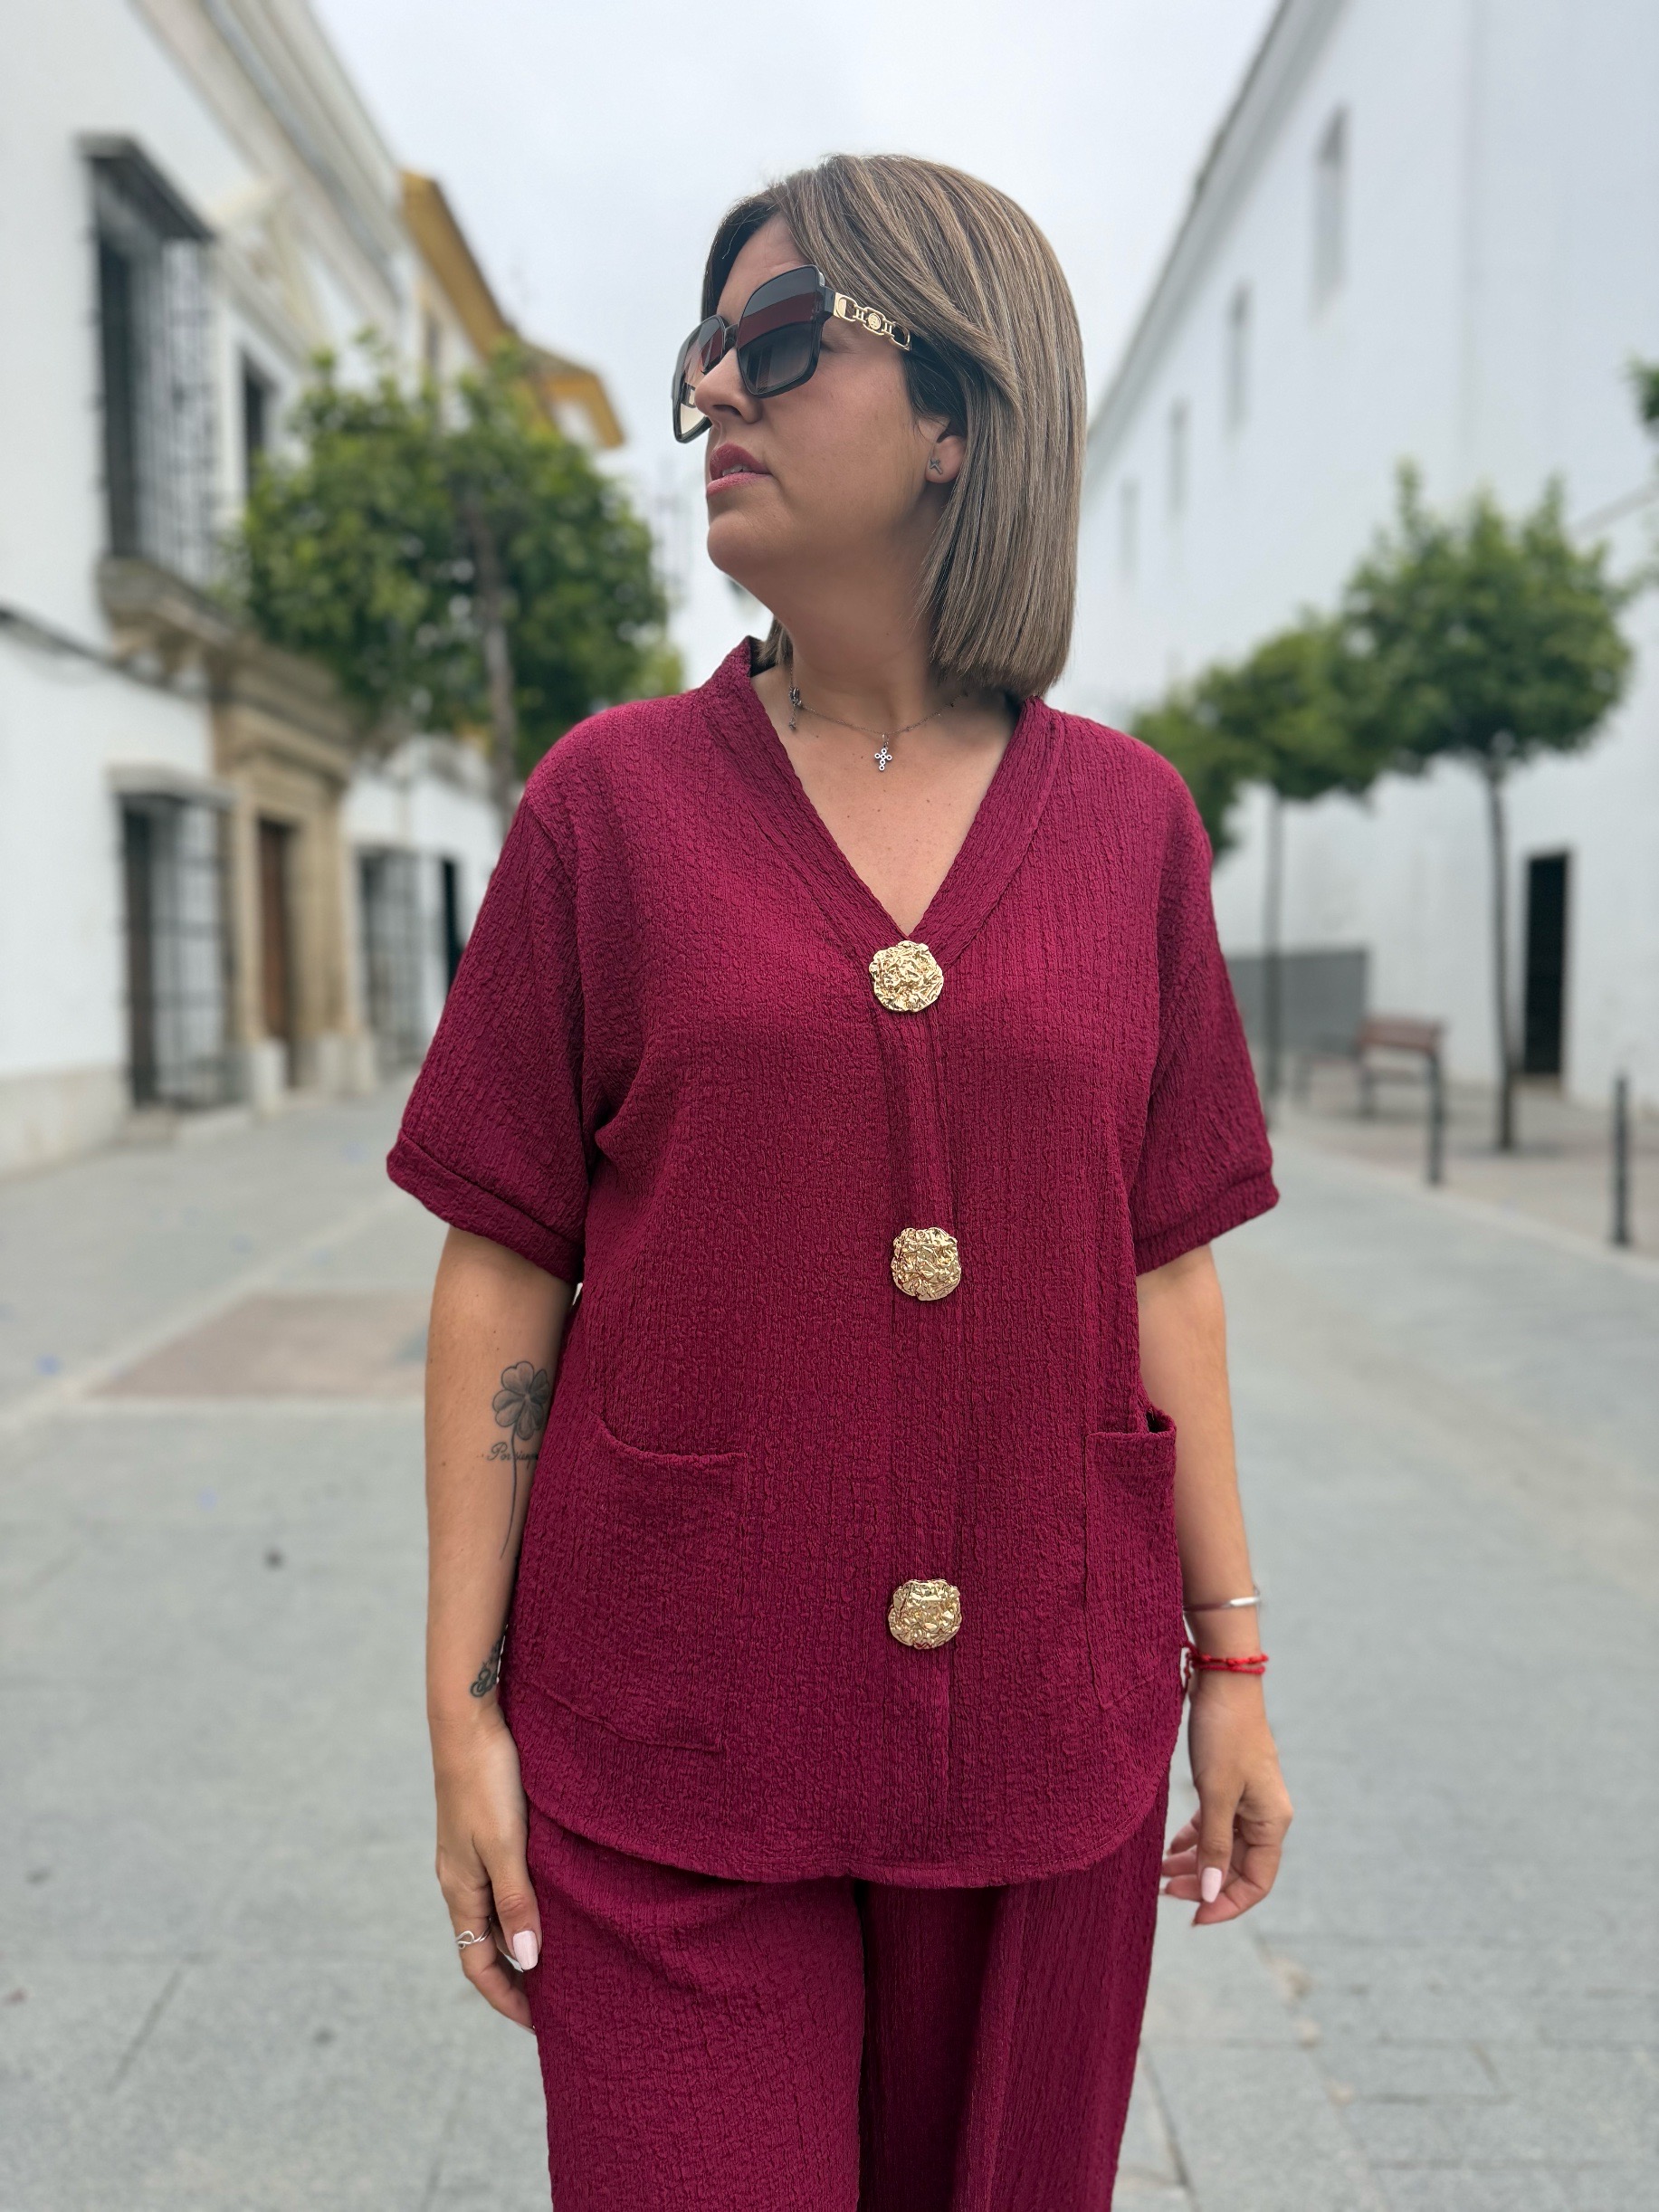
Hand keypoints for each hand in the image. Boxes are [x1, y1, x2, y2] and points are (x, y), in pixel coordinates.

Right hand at [432, 1708, 542, 2029]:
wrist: (469, 1720)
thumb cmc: (486, 1781)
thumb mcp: (505, 1846)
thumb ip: (517, 1902)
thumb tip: (529, 1961)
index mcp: (460, 1890)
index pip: (477, 1965)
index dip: (507, 1998)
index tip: (539, 2025)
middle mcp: (461, 1878)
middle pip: (487, 1943)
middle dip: (518, 1975)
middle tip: (559, 2000)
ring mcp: (471, 1853)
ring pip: (497, 1912)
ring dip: (523, 1937)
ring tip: (564, 1955)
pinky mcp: (486, 1829)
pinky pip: (505, 1882)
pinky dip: (526, 1902)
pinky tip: (556, 1897)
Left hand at [1160, 1673, 1292, 1924]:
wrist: (1222, 1682)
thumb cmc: (1223, 1735)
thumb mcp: (1215, 1794)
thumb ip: (1212, 1845)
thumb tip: (1209, 1893)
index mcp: (1272, 1822)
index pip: (1255, 1882)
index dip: (1226, 1904)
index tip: (1193, 1918)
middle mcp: (1265, 1816)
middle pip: (1236, 1868)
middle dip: (1203, 1884)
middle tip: (1164, 1892)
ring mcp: (1248, 1801)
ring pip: (1222, 1847)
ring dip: (1194, 1864)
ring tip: (1160, 1875)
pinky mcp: (1230, 1786)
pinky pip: (1214, 1825)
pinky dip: (1194, 1839)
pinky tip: (1170, 1850)